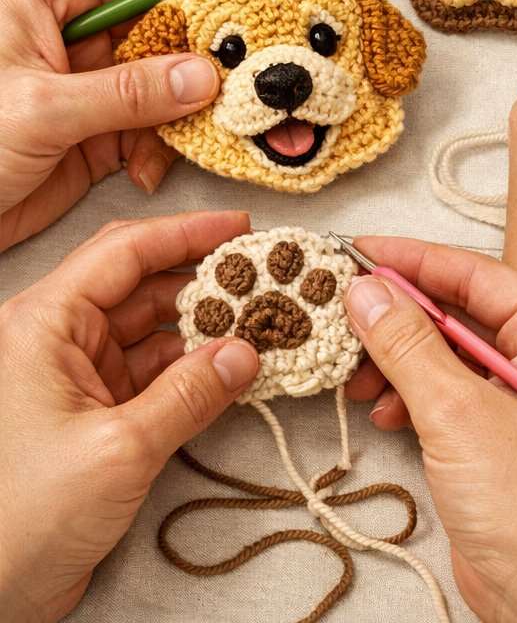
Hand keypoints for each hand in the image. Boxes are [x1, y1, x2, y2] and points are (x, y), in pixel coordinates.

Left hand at [0, 0, 316, 250]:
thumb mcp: (34, 108)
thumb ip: (125, 91)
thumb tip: (202, 76)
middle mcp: (66, 29)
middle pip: (161, 8)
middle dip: (216, 22)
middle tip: (279, 15)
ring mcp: (81, 83)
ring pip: (165, 72)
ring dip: (196, 94)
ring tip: (234, 103)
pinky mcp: (88, 134)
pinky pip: (150, 125)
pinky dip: (165, 144)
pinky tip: (157, 164)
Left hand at [0, 211, 258, 621]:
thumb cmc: (21, 517)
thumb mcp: (119, 450)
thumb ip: (189, 395)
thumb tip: (245, 353)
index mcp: (44, 323)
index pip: (124, 251)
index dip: (186, 232)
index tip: (239, 228)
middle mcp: (57, 338)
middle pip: (141, 285)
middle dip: (203, 281)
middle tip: (263, 279)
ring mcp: (74, 377)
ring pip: (151, 330)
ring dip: (203, 328)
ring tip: (259, 324)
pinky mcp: (91, 414)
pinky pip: (151, 373)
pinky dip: (192, 369)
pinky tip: (231, 369)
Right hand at [344, 240, 516, 622]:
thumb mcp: (457, 412)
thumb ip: (408, 343)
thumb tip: (366, 289)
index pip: (476, 272)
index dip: (412, 259)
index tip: (358, 248)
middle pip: (463, 311)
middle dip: (401, 317)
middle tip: (344, 314)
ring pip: (454, 355)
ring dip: (402, 360)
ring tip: (357, 375)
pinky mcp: (511, 439)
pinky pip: (457, 395)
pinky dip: (417, 397)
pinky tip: (385, 411)